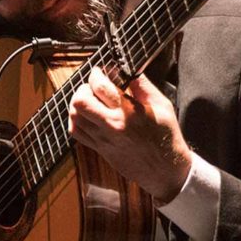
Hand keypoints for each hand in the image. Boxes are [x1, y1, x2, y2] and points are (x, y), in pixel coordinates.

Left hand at [68, 66, 191, 203]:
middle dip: (83, 88)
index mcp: (128, 112)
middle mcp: (112, 126)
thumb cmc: (166, 137)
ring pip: (74, 116)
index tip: (100, 71)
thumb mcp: (161, 105)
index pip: (100, 86)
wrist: (165, 170)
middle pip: (80, 101)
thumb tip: (128, 69)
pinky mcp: (100, 149)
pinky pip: (77, 132)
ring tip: (90, 100)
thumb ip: (142, 85)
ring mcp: (103, 140)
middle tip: (93, 87)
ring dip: (78, 104)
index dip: (96, 73)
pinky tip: (88, 116)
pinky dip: (77, 120)